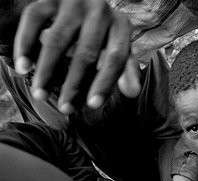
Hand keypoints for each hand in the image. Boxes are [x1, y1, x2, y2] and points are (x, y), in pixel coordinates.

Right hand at [13, 0, 140, 113]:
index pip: (116, 57)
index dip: (104, 83)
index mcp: (120, 25)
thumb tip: (133, 93)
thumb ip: (125, 71)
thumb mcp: (117, 50)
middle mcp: (99, 8)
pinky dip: (25, 45)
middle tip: (65, 109)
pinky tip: (22, 67)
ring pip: (57, 40)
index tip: (93, 106)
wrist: (82, 4)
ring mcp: (72, 1)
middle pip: (86, 53)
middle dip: (74, 84)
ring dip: (46, 71)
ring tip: (39, 95)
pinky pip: (33, 21)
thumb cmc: (102, 36)